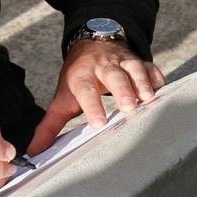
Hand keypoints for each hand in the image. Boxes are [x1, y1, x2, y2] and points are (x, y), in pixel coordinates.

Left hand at [28, 40, 163, 156]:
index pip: (85, 90)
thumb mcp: (62, 98)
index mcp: (82, 77)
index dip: (92, 105)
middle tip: (129, 107)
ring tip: (148, 99)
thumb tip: (34, 152)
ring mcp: (123, 62)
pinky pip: (150, 67)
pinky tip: (161, 91)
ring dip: (142, 83)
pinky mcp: (140, 62)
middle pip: (113, 76)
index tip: (98, 123)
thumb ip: (50, 126)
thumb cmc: (78, 78)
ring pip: (134, 69)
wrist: (91, 43)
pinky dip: (156, 78)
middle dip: (122, 90)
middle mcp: (103, 67)